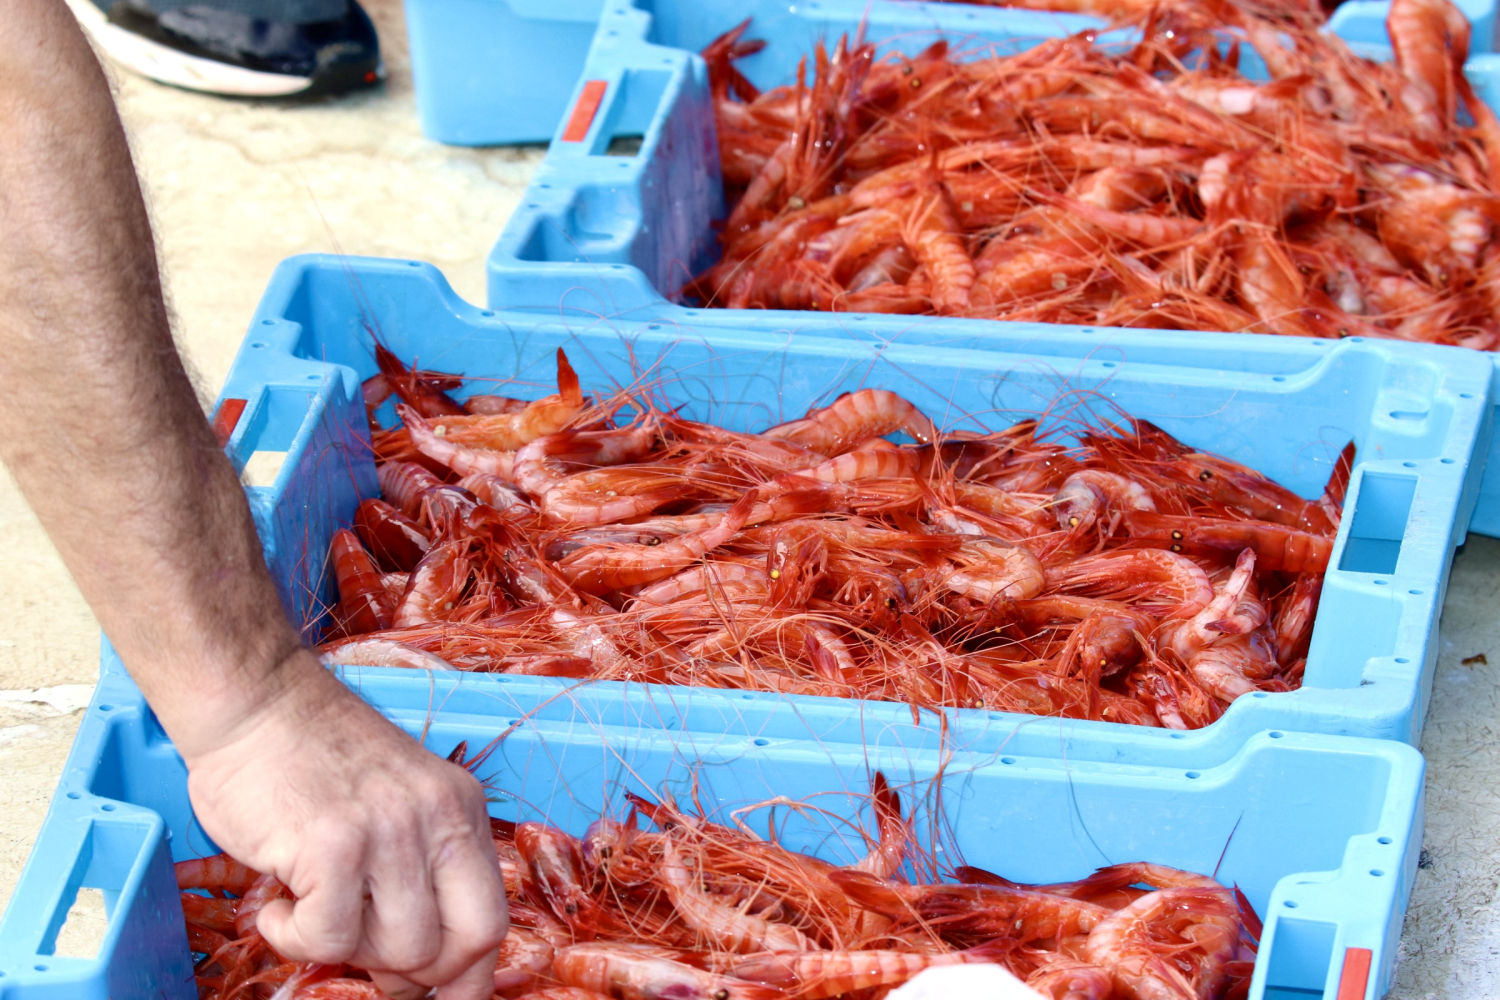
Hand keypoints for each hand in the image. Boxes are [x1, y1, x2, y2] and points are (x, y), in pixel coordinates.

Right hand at [182, 650, 507, 998]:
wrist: (257, 702)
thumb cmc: (313, 761)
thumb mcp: (397, 802)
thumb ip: (418, 872)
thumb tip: (421, 972)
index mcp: (460, 811)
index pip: (490, 921)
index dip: (466, 978)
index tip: (435, 997)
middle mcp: (438, 819)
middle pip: (456, 946)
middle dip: (408, 976)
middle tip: (357, 952)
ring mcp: (389, 832)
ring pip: (396, 952)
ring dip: (343, 951)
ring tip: (311, 908)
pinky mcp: (332, 846)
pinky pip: (327, 941)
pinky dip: (292, 938)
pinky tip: (279, 901)